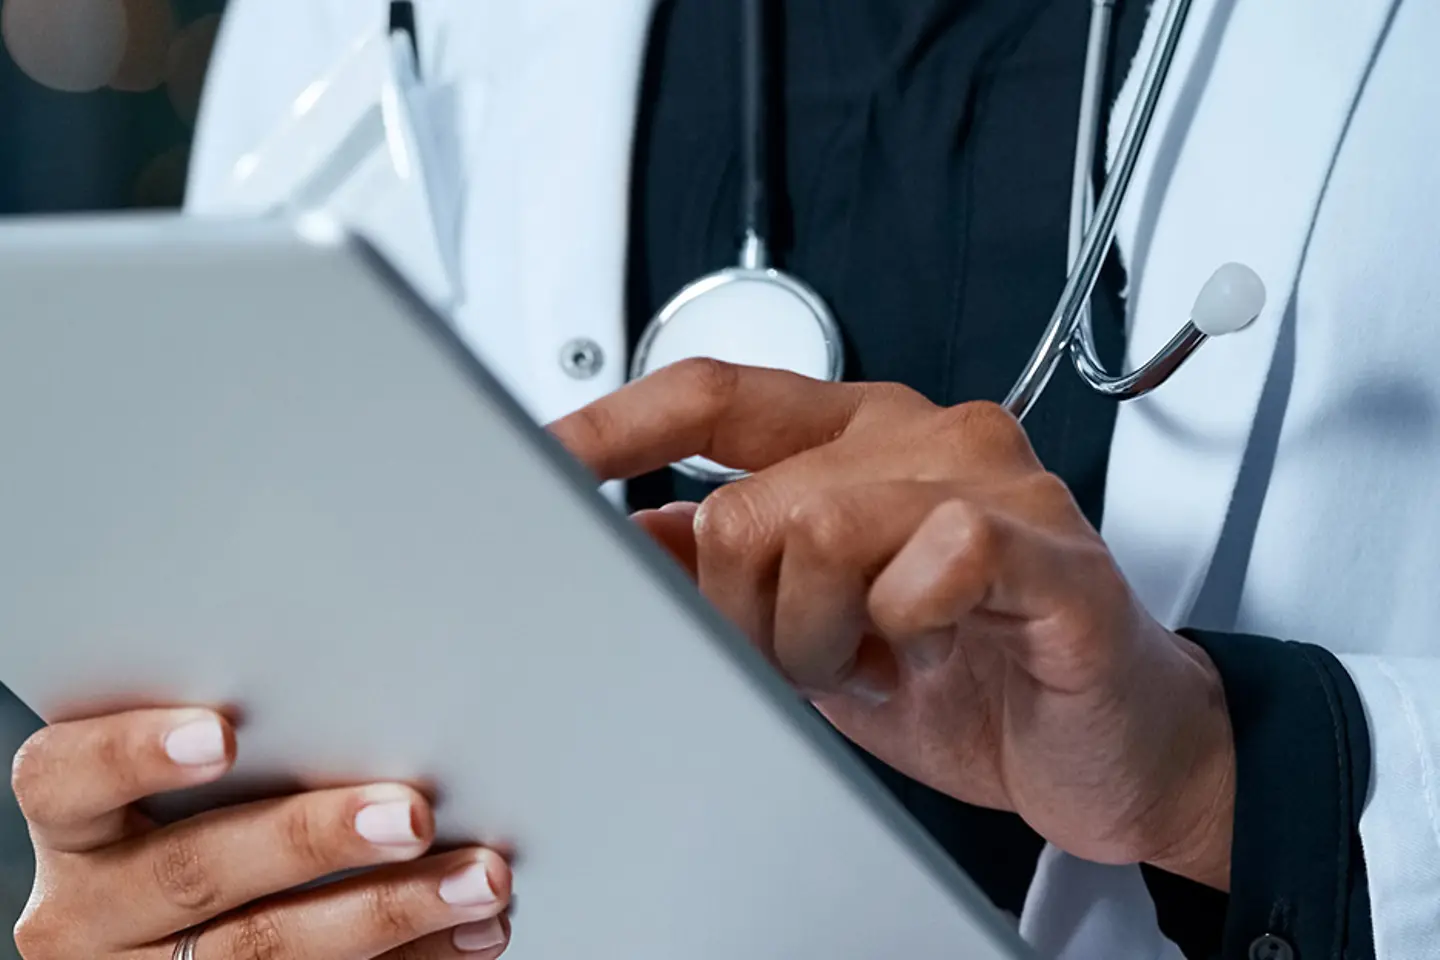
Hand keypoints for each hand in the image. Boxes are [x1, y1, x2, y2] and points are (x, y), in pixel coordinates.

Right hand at [11, 708, 512, 958]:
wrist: (167, 946)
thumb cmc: (197, 827)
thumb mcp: (183, 795)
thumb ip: (246, 755)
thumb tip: (379, 700)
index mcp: (76, 833)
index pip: (64, 781)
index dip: (135, 755)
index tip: (220, 735)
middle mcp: (91, 914)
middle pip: (192, 872)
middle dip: (312, 840)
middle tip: (408, 813)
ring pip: (263, 951)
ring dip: (391, 911)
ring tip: (480, 880)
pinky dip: (414, 959)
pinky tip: (472, 933)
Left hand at [552, 359, 1235, 888]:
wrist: (1114, 745)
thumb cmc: (975, 676)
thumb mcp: (817, 626)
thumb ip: (728, 571)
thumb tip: (626, 536)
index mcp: (856, 438)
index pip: (712, 396)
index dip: (617, 427)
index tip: (545, 462)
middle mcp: (918, 437)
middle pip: (745, 501)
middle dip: (743, 615)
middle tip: (805, 657)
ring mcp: (988, 478)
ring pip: (817, 528)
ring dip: (819, 636)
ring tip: (872, 662)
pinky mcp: (1047, 543)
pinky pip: (934, 556)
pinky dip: (908, 625)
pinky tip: (934, 647)